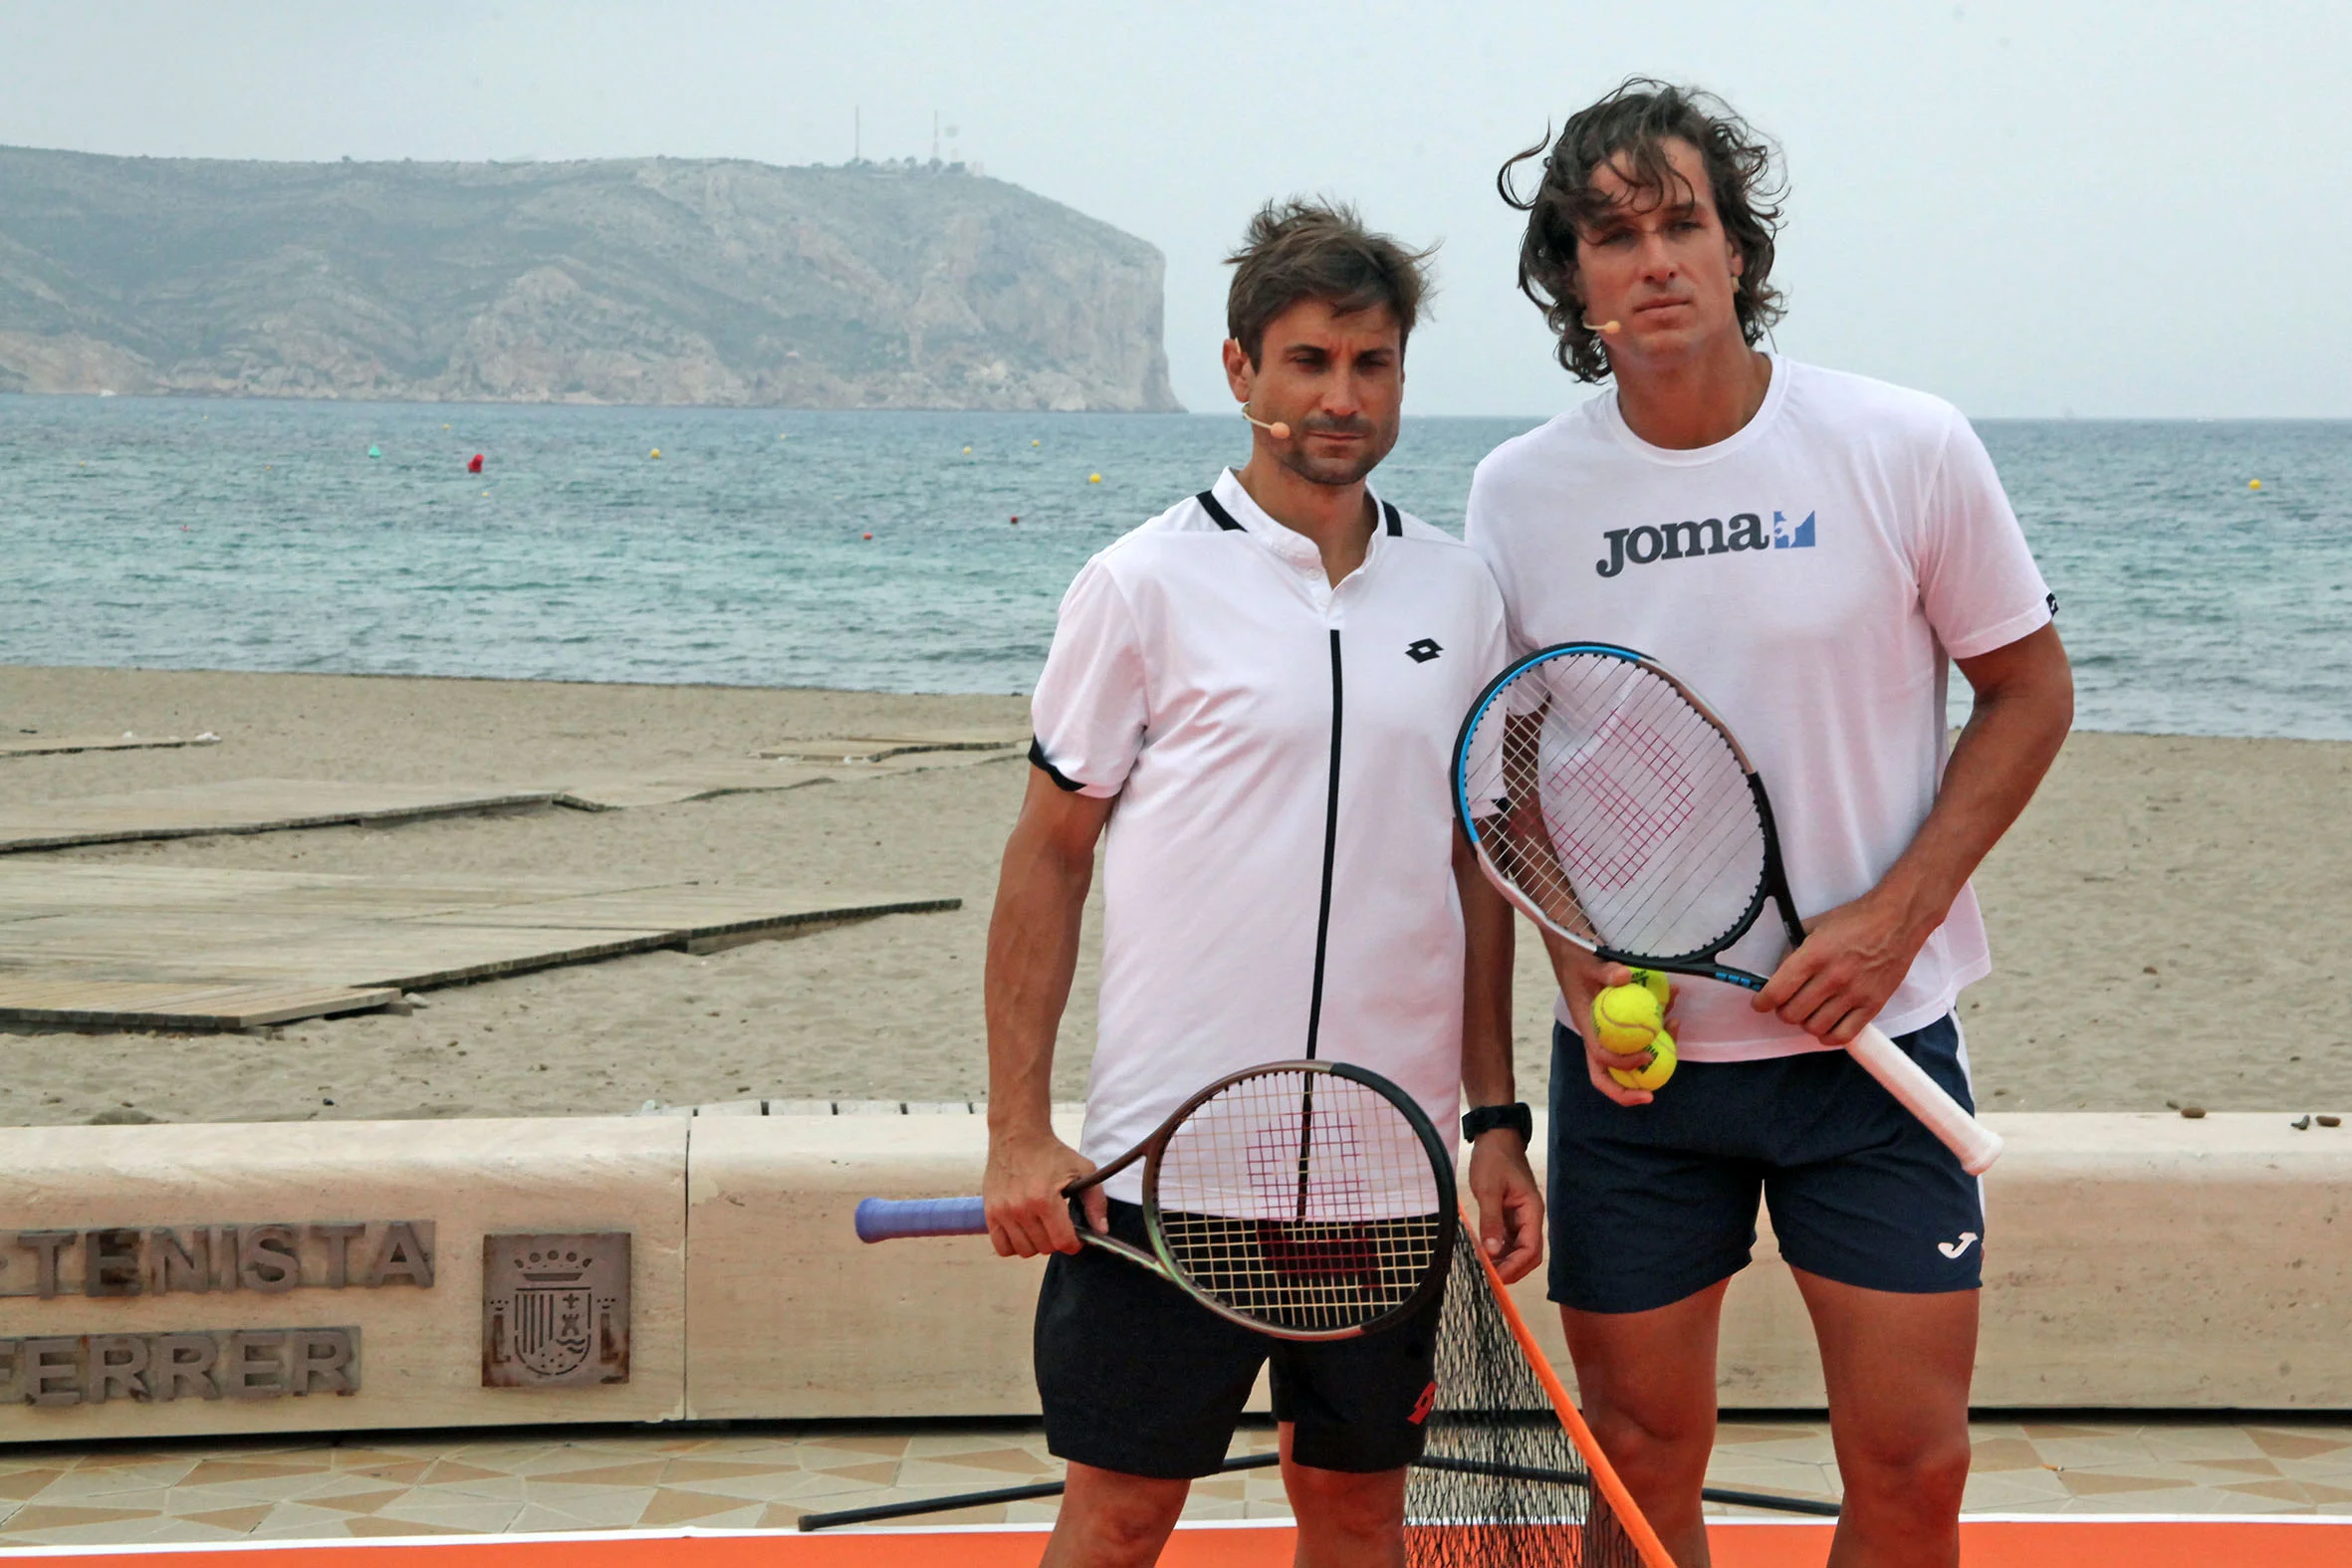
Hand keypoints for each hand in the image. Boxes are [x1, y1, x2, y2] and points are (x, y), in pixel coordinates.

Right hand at [983, 1128, 1103, 1256]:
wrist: (1017, 1136)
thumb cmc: (1051, 1153)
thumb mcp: (1082, 1169)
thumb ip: (1096, 1201)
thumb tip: (1101, 1231)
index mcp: (1045, 1199)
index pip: (1062, 1241)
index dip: (1073, 1244)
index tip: (1075, 1238)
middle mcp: (1021, 1208)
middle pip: (1044, 1247)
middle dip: (1056, 1241)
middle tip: (1058, 1226)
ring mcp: (1002, 1212)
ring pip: (1024, 1251)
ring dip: (1036, 1244)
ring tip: (1041, 1227)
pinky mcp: (990, 1212)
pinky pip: (1002, 1247)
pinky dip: (1014, 1245)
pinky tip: (1023, 1232)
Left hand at [1467, 1132, 1544, 1283]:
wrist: (1495, 1138)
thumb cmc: (1494, 1159)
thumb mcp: (1488, 1190)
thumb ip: (1491, 1221)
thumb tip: (1491, 1251)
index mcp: (1532, 1211)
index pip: (1531, 1249)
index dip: (1515, 1266)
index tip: (1496, 1276)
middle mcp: (1530, 1218)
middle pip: (1529, 1254)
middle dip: (1512, 1269)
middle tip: (1489, 1278)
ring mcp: (1521, 1217)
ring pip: (1519, 1249)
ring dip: (1505, 1262)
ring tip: (1484, 1269)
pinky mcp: (1510, 1215)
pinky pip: (1509, 1240)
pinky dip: (1499, 1250)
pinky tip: (1484, 1254)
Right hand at [1543, 935, 1662, 1106]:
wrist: (1571, 951)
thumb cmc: (1576, 959)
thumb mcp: (1586, 962)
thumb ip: (1605, 971)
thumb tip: (1625, 977)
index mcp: (1587, 1028)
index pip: (1602, 1057)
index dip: (1623, 1064)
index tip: (1647, 1056)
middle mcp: (1598, 1035)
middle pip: (1608, 1073)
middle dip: (1627, 1091)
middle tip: (1651, 1096)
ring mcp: (1609, 1030)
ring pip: (1630, 1053)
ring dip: (1655, 1047)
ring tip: (1676, 1024)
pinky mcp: (1620, 1020)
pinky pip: (1641, 1029)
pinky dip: (1658, 1020)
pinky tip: (1672, 1001)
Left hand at [1752, 891, 1924, 1043]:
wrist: (1897, 920)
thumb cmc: (1854, 920)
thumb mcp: (1814, 926)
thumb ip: (1793, 951)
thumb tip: (1776, 975)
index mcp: (1814, 955)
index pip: (1777, 991)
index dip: (1762, 1002)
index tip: (1760, 1004)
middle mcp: (1833, 978)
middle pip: (1793, 1014)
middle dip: (1783, 1011)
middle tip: (1787, 1004)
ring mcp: (1854, 994)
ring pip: (1814, 1027)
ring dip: (1805, 1023)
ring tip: (1808, 1012)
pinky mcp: (1873, 1005)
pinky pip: (1843, 1035)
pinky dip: (1828, 1036)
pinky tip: (1825, 1026)